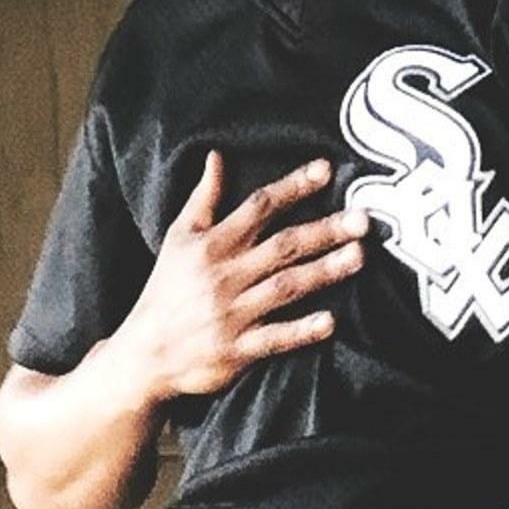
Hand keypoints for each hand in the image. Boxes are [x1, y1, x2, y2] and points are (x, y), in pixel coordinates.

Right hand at [109, 151, 369, 404]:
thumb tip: (216, 156)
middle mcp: (225, 275)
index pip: (259, 207)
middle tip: (364, 219)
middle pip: (282, 246)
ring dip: (324, 271)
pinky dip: (301, 330)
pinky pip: (275, 338)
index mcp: (213, 244)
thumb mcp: (178, 237)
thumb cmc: (166, 290)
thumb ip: (203, 198)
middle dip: (324, 230)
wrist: (144, 353)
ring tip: (359, 256)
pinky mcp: (237, 350)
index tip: (326, 170)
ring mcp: (232, 314)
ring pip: (285, 287)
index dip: (293, 187)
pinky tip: (331, 322)